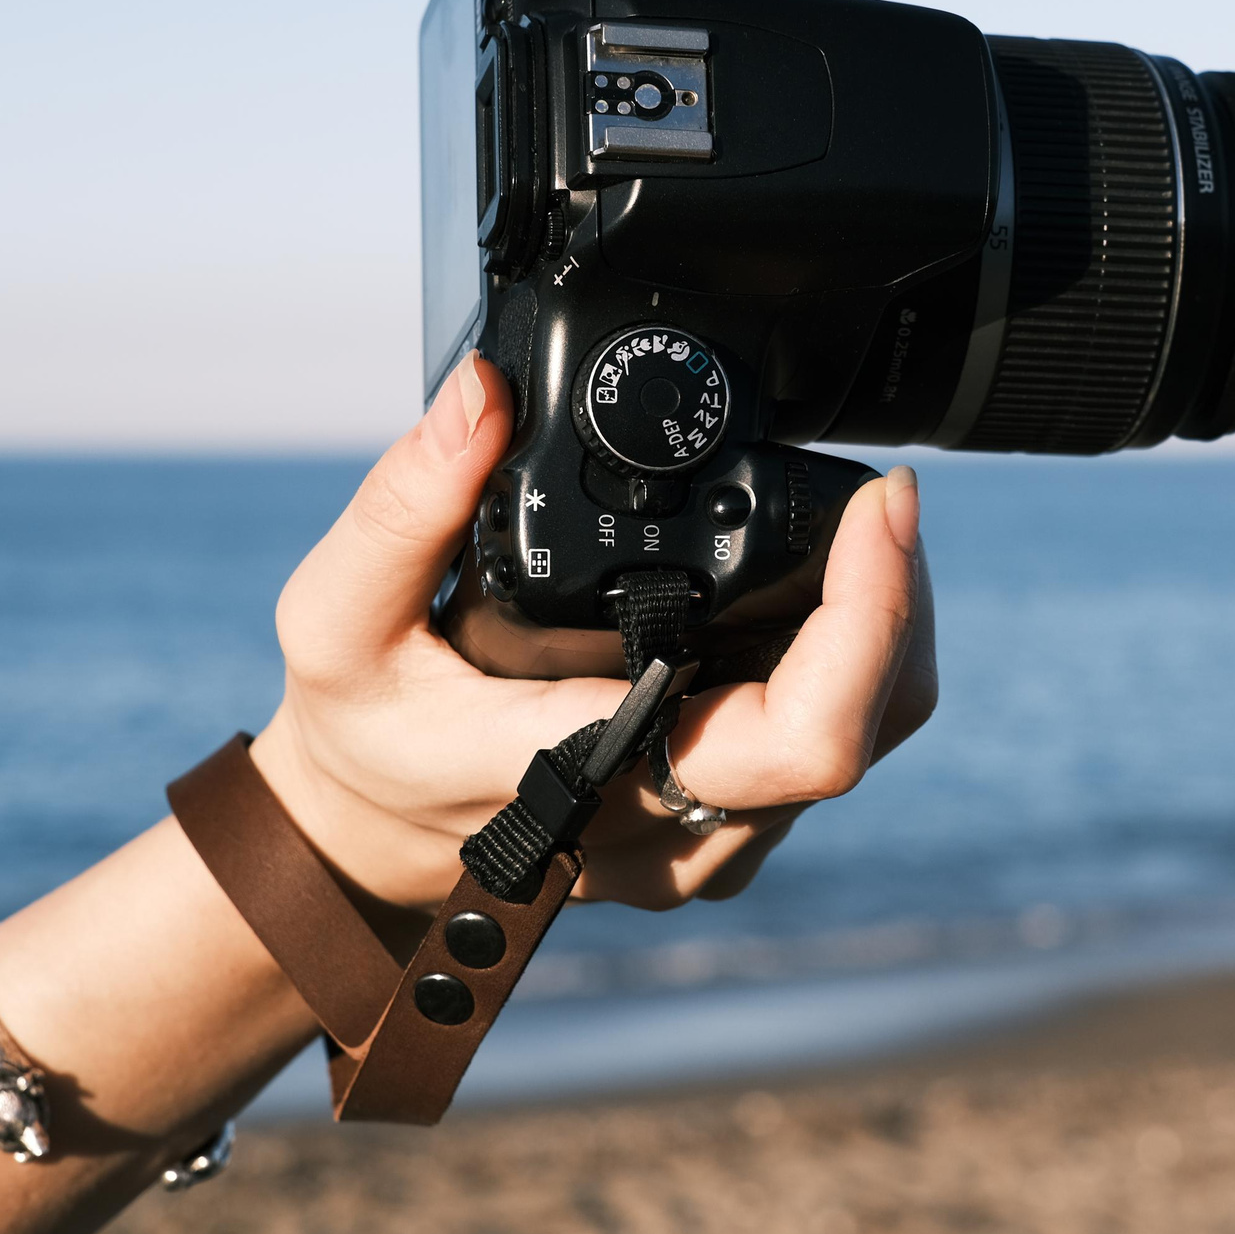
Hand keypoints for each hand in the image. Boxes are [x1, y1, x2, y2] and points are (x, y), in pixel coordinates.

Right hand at [247, 353, 936, 910]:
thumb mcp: (338, 614)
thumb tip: (485, 391)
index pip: (799, 736)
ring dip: (881, 631)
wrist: (361, 842)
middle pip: (866, 728)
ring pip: (862, 742)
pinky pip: (827, 750)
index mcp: (591, 773)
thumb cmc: (360, 730)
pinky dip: (848, 666)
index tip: (880, 507)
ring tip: (855, 531)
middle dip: (896, 602)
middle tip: (879, 497)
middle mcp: (669, 826)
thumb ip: (406, 502)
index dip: (872, 623)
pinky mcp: (723, 835)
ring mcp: (705, 842)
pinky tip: (815, 593)